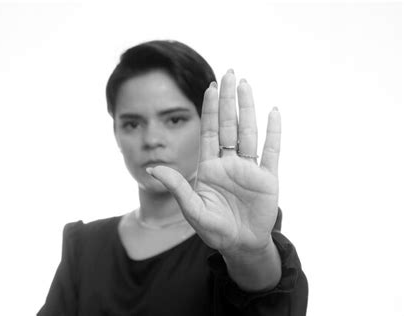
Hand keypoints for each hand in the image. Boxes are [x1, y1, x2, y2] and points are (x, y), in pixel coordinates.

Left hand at [148, 70, 280, 256]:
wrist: (240, 245)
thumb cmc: (215, 230)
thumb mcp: (192, 209)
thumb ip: (177, 187)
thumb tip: (152, 168)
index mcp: (210, 167)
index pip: (209, 131)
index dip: (209, 109)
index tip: (210, 87)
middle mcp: (229, 163)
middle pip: (228, 125)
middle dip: (227, 100)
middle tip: (229, 73)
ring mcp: (249, 169)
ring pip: (249, 132)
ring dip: (247, 108)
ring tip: (246, 84)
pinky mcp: (267, 178)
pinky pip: (271, 151)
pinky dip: (273, 132)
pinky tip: (273, 112)